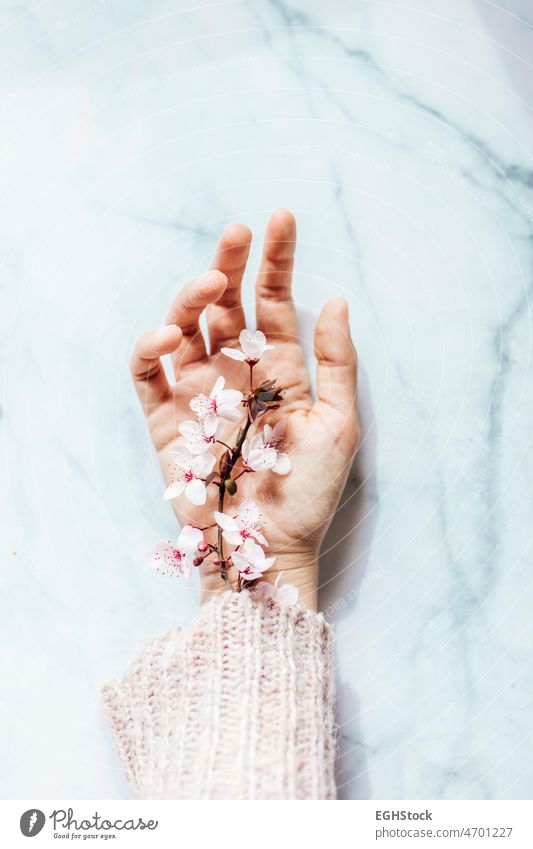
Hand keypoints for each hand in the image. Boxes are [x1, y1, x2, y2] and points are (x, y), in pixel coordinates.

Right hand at [131, 209, 358, 608]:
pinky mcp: (166, 418)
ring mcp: (198, 392)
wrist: (268, 548)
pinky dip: (151, 348)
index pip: (273, 302)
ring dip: (192, 299)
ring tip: (210, 282)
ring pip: (185, 327)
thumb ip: (335, 362)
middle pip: (226, 304)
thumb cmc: (308, 493)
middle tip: (238, 232)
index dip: (276, 260)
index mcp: (279, 370)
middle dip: (230, 263)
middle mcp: (236, 373)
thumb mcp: (338, 423)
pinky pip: (148, 373)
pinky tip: (169, 337)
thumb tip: (335, 299)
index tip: (281, 218)